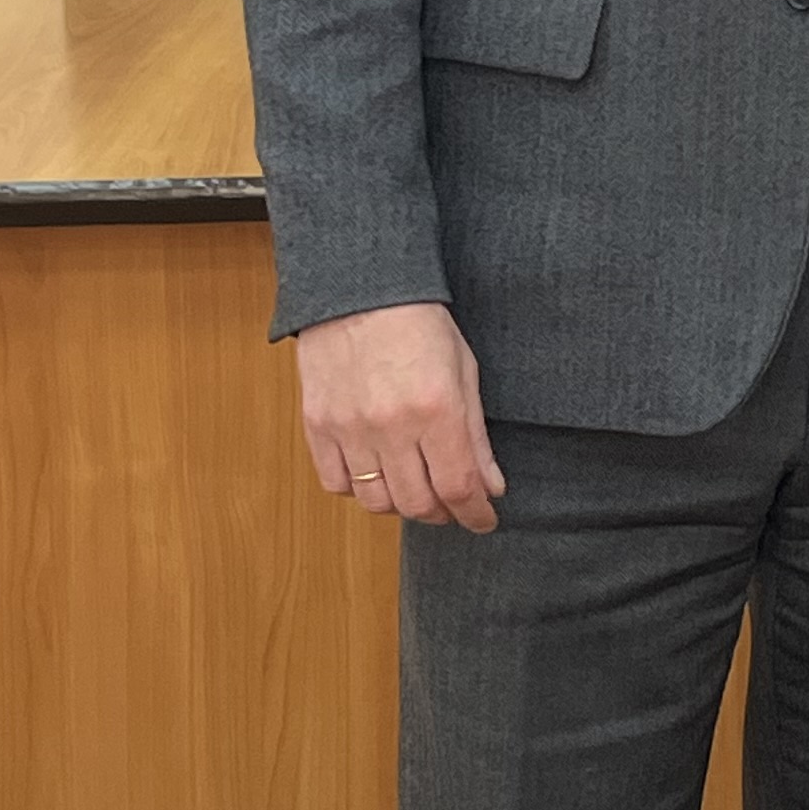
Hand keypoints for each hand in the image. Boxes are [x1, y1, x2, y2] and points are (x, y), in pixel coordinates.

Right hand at [295, 301, 505, 531]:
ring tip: (415, 489)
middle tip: (453, 505)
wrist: (359, 289)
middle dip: (443, 513)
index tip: (483, 521)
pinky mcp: (318, 426)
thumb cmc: (420, 323)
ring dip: (402, 505)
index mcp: (437, 409)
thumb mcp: (464, 371)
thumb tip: (490, 487)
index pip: (459, 487)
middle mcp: (392, 426)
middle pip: (419, 503)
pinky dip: (359, 490)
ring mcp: (350, 428)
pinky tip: (376, 473)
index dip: (476, 514)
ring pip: (377, 503)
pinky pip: (337, 484)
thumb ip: (476, 435)